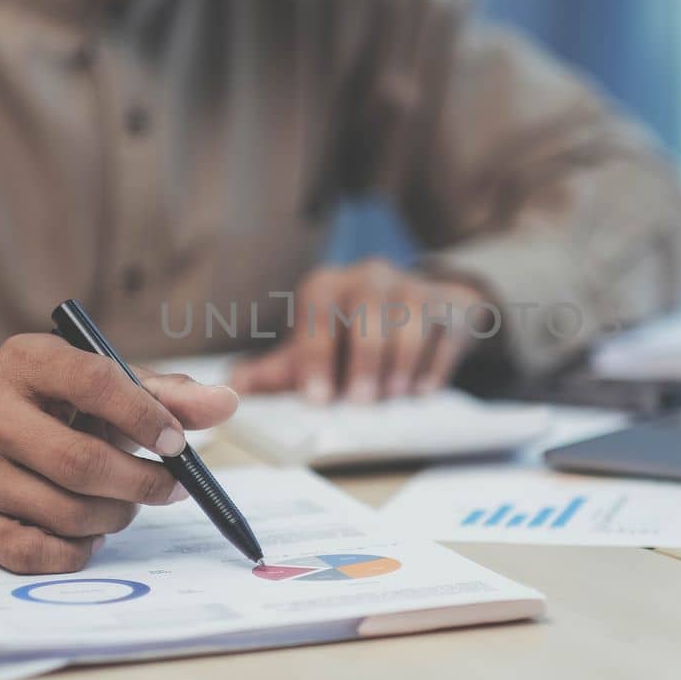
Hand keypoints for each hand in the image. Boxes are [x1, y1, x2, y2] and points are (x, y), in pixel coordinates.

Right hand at [0, 333, 238, 573]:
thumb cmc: (66, 407)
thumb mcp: (114, 387)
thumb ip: (170, 396)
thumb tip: (226, 403)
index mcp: (26, 359)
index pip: (94, 381)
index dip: (146, 416)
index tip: (178, 443)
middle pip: (79, 462)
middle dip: (141, 483)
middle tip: (174, 488)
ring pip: (67, 512)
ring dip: (116, 516)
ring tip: (125, 502)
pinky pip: (40, 553)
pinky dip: (80, 550)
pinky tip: (90, 529)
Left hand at [229, 258, 493, 402]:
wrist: (420, 311)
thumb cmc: (355, 336)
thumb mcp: (315, 349)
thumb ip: (278, 370)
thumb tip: (233, 386)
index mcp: (327, 286)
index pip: (319, 312)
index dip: (316, 355)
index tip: (318, 398)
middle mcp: (369, 276)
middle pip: (368, 311)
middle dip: (363, 361)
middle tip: (359, 403)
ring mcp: (412, 286)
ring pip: (409, 320)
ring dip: (400, 363)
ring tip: (393, 395)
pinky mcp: (447, 304)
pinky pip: (442, 332)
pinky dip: (433, 365)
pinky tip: (423, 391)